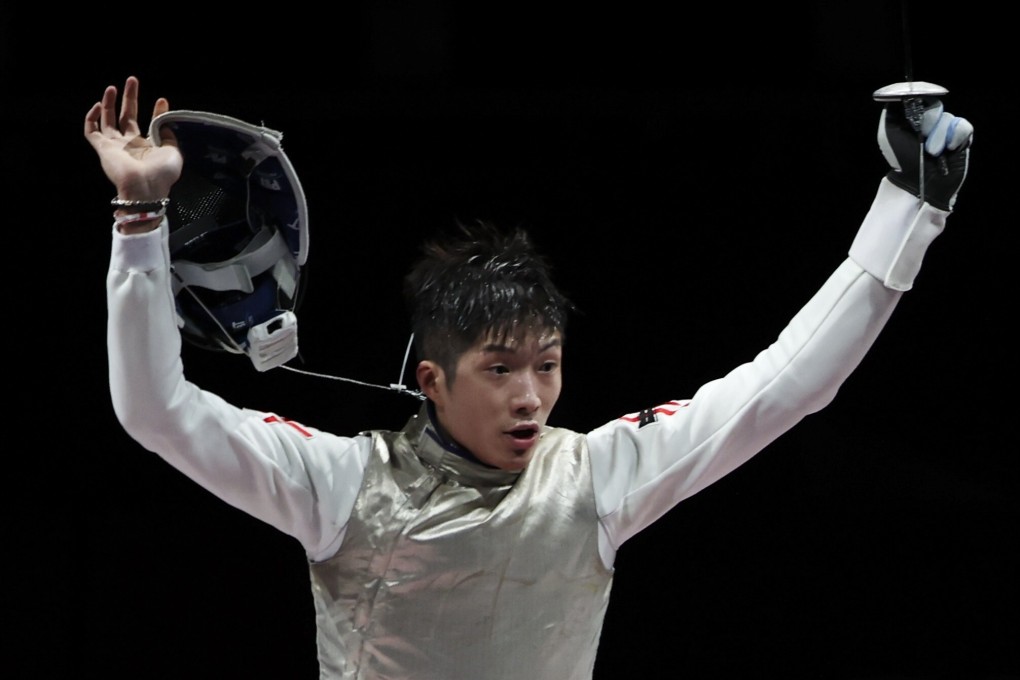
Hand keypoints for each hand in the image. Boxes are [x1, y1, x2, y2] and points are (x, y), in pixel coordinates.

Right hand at [84, 76, 182, 203]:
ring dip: (109, 103)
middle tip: (132, 80)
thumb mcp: (173, 152)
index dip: (156, 112)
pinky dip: (91, 117)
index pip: (149, 124)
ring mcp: (115, 146)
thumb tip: (167, 123)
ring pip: (107, 120)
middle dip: (129, 98)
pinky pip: (90, 131)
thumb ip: (169, 136)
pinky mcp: (102, 148)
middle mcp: (130, 145)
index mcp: (148, 147)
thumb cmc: (161, 173)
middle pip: (127, 116)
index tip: (162, 101)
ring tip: (113, 87)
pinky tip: (98, 105)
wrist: (146, 187)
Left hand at [878, 96, 973, 210]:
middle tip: (922, 138)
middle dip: (928, 121)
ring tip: (932, 152)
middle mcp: (931, 119)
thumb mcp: (888, 132)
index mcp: (913, 115)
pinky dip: (954, 137)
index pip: (921, 93)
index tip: (918, 99)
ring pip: (949, 117)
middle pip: (936, 104)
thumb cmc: (901, 159)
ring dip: (939, 136)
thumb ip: (893, 110)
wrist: (918, 182)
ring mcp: (947, 128)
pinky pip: (963, 126)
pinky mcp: (961, 137)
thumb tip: (901, 92)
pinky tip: (947, 150)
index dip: (921, 93)